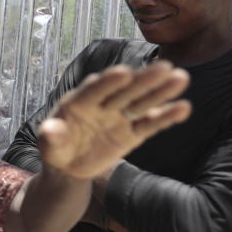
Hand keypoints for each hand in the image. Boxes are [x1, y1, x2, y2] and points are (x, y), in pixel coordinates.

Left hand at [38, 61, 190, 178]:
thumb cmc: (56, 148)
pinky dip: (165, 117)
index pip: (95, 90)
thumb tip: (51, 130)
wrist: (68, 165)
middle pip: (124, 90)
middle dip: (143, 79)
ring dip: (161, 91)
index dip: (108, 82)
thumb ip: (50, 136)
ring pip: (141, 102)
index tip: (124, 72)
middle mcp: (102, 104)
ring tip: (181, 78)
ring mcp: (119, 117)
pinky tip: (183, 108)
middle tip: (164, 66)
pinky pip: (150, 124)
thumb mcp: (47, 145)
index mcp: (79, 102)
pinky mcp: (132, 133)